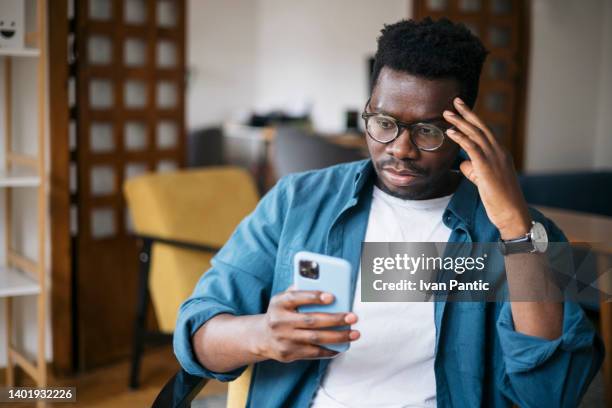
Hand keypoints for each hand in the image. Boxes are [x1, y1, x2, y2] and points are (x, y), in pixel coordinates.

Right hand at [252, 287, 359, 362]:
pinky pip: (313, 353)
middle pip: (311, 320)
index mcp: (279, 303)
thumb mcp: (284, 299)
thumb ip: (300, 290)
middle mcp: (279, 321)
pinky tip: (342, 345)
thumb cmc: (282, 312)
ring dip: (338, 337)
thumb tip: (326, 283)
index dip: (313, 297)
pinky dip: (329, 350)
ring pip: (316, 339)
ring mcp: (284, 339)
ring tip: (355, 333)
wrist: (262, 337)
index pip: (295, 297)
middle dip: (335, 319)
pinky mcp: (289, 354)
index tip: (332, 296)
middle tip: (353, 317)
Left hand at [443, 97, 530, 238]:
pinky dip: (460, 138)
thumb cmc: (498, 199)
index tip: (461, 109)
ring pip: (475, 134)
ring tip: (446, 113)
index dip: (472, 119)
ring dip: (460, 122)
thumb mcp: (484, 180)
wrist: (512, 212)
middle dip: (466, 113)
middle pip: (480, 127)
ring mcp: (494, 158)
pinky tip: (450, 132)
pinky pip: (472, 148)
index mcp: (500, 153)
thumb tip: (463, 161)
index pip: (484, 131)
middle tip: (454, 101)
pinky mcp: (486, 167)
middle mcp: (498, 151)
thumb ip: (474, 168)